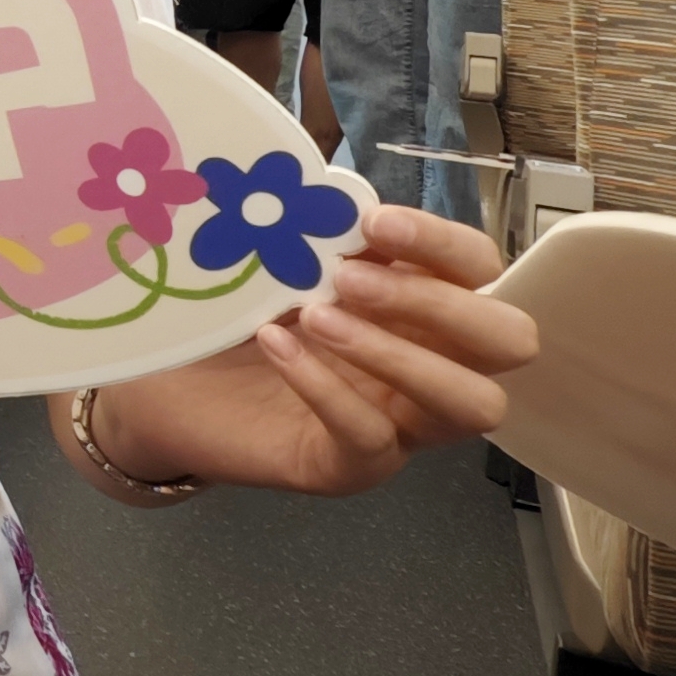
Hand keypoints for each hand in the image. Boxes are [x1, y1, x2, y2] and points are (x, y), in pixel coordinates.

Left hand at [83, 205, 534, 499]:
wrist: (166, 392)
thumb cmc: (236, 323)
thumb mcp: (283, 270)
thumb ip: (326, 243)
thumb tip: (351, 207)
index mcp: (427, 309)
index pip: (482, 271)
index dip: (442, 244)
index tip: (375, 221)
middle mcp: (436, 369)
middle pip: (509, 343)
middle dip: (441, 304)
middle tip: (351, 279)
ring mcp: (404, 427)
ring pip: (469, 404)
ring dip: (399, 353)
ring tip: (316, 316)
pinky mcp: (353, 468)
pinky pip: (370, 436)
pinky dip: (326, 386)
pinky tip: (277, 346)